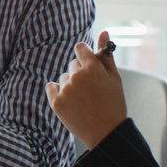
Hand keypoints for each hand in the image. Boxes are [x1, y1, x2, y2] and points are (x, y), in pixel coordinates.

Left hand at [44, 31, 126, 150]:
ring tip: (84, 100)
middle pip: (73, 64)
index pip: (80, 48)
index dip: (84, 55)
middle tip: (91, 90)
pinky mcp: (55, 102)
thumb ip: (106, 54)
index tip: (88, 64)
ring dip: (70, 84)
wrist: (106, 133)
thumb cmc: (113, 104)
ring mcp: (65, 89)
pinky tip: (71, 102)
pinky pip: (52, 87)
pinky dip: (58, 92)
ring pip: (64, 77)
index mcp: (93, 67)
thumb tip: (104, 32)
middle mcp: (77, 76)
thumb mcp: (114, 78)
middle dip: (80, 73)